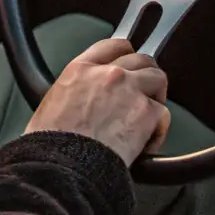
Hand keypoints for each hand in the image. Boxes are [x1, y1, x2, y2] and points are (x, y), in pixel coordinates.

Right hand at [24, 38, 171, 165]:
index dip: (124, 55)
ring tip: (148, 115)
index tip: (127, 65)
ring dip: (155, 95)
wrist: (62, 168)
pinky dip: (159, 128)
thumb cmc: (50, 147)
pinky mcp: (146, 113)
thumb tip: (81, 106)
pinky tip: (148, 142)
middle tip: (141, 94)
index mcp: (80, 70)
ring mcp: (130, 90)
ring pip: (157, 79)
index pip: (112, 47)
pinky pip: (164, 113)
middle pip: (140, 60)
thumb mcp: (50, 106)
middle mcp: (108, 74)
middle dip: (143, 75)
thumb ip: (73, 94)